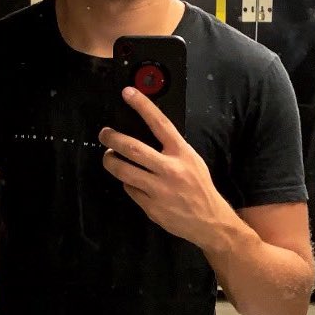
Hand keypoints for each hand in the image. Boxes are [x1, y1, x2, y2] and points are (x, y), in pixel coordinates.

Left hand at [99, 86, 228, 245]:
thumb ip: (172, 149)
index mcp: (182, 153)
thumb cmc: (199, 187)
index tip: (128, 93)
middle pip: (133, 148)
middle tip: (104, 133)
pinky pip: (130, 189)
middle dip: (113, 138)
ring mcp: (159, 189)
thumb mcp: (192, 161)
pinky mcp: (151, 207)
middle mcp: (170, 169)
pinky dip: (127, 183)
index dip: (143, 106)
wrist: (210, 222)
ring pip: (124, 171)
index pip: (160, 123)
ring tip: (108, 156)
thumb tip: (146, 135)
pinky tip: (131, 181)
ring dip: (110, 161)